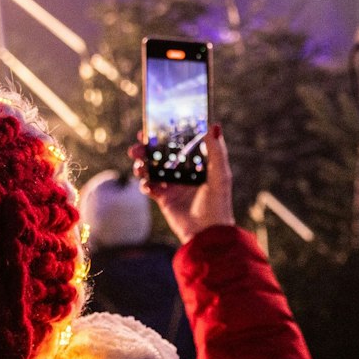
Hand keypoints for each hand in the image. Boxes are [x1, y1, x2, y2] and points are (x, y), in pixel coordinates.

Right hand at [132, 123, 235, 243]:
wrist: (207, 234)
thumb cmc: (218, 204)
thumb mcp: (220, 174)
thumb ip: (216, 150)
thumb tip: (213, 125)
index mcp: (197, 163)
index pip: (180, 143)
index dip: (167, 135)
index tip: (155, 125)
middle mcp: (184, 172)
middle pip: (162, 155)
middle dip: (148, 149)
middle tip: (137, 146)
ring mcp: (173, 185)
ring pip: (153, 169)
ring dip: (143, 165)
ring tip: (139, 166)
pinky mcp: (165, 199)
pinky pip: (150, 188)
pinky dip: (145, 184)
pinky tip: (146, 185)